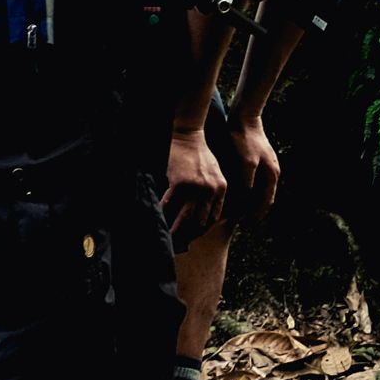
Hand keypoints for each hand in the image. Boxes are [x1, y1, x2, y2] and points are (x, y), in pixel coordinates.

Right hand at [160, 126, 226, 247]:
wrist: (188, 135)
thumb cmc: (199, 154)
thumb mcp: (214, 173)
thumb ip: (213, 192)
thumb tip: (202, 212)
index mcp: (221, 189)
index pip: (213, 218)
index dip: (201, 230)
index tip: (191, 238)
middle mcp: (211, 190)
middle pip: (200, 221)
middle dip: (188, 235)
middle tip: (177, 244)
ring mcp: (197, 187)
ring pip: (186, 217)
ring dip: (176, 229)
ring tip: (167, 237)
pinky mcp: (181, 183)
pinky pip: (171, 204)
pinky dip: (164, 212)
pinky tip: (158, 218)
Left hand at [228, 115, 279, 215]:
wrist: (244, 117)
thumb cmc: (244, 139)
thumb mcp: (245, 163)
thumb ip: (247, 184)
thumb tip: (245, 203)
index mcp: (272, 175)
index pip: (265, 203)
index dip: (255, 215)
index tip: (243, 224)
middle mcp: (272, 173)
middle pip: (263, 199)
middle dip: (252, 210)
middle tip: (237, 220)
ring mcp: (267, 166)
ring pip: (259, 191)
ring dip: (249, 201)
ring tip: (235, 209)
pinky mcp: (259, 161)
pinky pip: (254, 182)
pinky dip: (246, 190)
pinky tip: (235, 192)